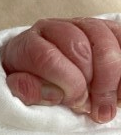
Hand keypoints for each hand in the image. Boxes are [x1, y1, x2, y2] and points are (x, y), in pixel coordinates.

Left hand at [0, 17, 120, 123]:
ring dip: (113, 77)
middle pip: (79, 47)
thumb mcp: (24, 91)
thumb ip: (27, 91)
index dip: (66, 83)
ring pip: (106, 41)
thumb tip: (37, 90)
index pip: (46, 57)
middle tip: (96, 108)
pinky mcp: (110, 31)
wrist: (49, 71)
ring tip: (110, 104)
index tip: (76, 103)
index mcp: (31, 42)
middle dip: (90, 82)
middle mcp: (58, 28)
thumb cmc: (38, 83)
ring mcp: (86, 26)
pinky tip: (120, 92)